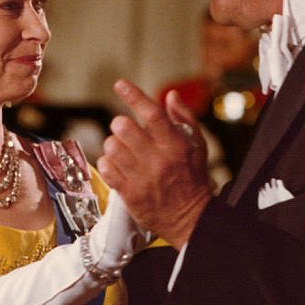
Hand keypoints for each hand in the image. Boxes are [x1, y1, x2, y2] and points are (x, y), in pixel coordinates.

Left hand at [98, 79, 210, 249]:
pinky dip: (108, 162)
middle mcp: (158, 160)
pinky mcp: (129, 194)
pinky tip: (118, 165)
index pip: (152, 114)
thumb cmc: (193, 178)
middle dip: (121, 124)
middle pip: (124, 128)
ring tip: (124, 151)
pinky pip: (106, 167)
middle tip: (125, 130)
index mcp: (176, 146)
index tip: (120, 84)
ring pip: (112, 147)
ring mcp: (142, 178)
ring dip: (114, 144)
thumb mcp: (198, 146)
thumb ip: (184, 118)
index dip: (134, 96)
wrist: (191, 219)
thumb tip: (170, 95)